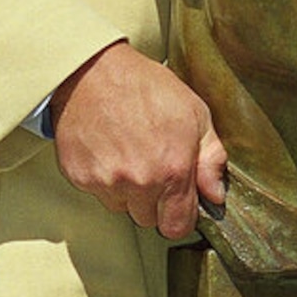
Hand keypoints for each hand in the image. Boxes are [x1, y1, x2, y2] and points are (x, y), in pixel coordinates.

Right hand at [49, 41, 227, 239]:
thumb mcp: (195, 113)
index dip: (180, 214)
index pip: (177, 227)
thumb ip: (211, 159)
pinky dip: (104, 178)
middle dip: (153, 201)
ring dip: (127, 191)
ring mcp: (106, 182)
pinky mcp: (80, 177)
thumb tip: (215, 195)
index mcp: (173, 170)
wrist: (94, 70)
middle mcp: (140, 182)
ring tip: (128, 152)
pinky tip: (109, 149)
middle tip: (151, 164)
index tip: (177, 199)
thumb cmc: (146, 87)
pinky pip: (98, 193)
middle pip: (148, 220)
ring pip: (122, 207)